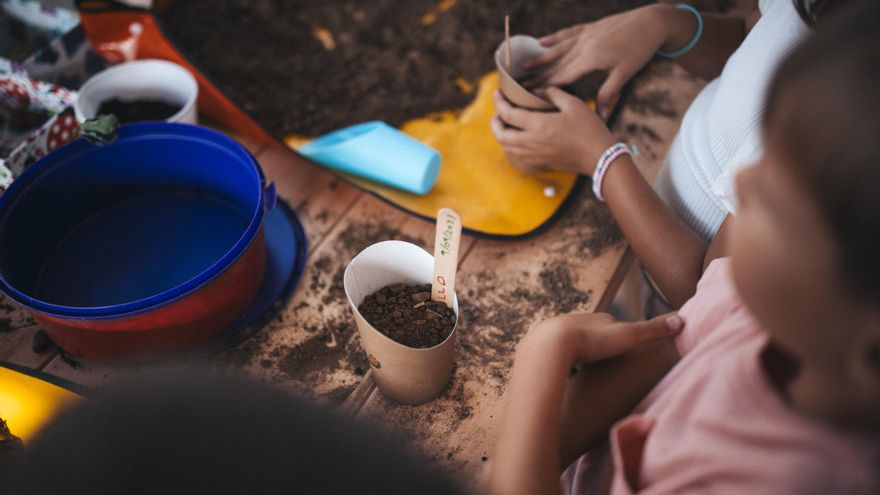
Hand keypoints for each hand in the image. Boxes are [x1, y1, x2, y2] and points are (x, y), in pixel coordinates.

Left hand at [490, 88, 614, 175]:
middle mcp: (532, 143)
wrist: (600, 157)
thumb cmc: (590, 129)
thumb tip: (538, 90)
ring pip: (507, 148)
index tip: (497, 94)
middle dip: (494, 123)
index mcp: (539, 125)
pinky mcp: (541, 164)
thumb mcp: (574, 104)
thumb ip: (553, 93)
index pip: (508, 114)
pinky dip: (512, 147)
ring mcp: (535, 156)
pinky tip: (519, 138)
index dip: (499, 103)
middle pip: (501, 135)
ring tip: (507, 124)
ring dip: (502, 135)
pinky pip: (518, 156)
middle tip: (498, 112)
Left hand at [519, 311, 683, 365]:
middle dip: (599, 345)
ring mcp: (559, 334)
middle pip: (592, 334)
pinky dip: (562, 362)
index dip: (621, 337)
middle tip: (604, 359)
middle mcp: (578, 322)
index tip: (625, 347)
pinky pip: (556, 356)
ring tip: (585, 367)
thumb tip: (683, 320)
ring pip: (573, 344)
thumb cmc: (593, 342)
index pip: (614, 326)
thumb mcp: (628, 337)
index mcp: (598, 319)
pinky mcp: (545, 348)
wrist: (552, 345)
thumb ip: (653, 331)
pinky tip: (564, 372)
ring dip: (579, 354)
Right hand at [522, 5, 670, 118]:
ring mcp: (585, 35)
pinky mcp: (589, 28)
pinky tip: (541, 42)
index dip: (545, 87)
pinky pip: (566, 33)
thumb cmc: (640, 50)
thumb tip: (600, 117)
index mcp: (590, 59)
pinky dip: (552, 38)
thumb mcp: (625, 74)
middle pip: (555, 64)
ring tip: (524, 66)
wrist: (651, 21)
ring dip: (540, 58)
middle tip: (520, 86)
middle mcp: (583, 46)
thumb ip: (609, 94)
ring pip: (557, 48)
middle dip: (537, 76)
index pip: (562, 76)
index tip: (530, 96)